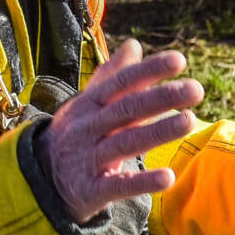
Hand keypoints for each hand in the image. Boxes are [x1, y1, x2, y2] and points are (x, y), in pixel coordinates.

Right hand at [39, 39, 199, 223]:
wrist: (39, 178)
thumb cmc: (75, 134)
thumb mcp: (87, 103)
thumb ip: (112, 76)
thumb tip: (134, 44)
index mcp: (89, 104)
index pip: (121, 83)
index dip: (149, 70)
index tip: (179, 60)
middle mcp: (89, 128)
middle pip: (126, 109)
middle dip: (161, 98)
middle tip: (195, 89)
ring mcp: (89, 159)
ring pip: (125, 143)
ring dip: (158, 132)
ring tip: (189, 121)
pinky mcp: (92, 190)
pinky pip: (119, 186)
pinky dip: (143, 183)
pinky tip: (168, 178)